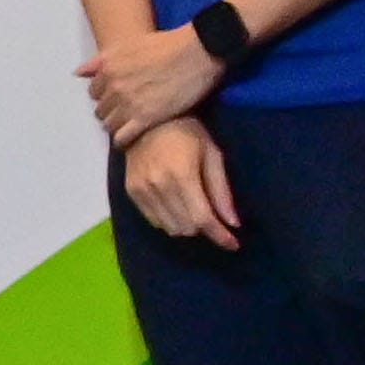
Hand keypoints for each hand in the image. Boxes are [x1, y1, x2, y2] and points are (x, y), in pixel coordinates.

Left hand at [89, 23, 229, 142]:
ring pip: (109, 124)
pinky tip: (129, 139)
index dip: (105, 96)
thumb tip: (78, 73)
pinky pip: (122, 136)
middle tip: (124, 113)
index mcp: (107, 69)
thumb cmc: (166, 44)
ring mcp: (128, 103)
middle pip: (101, 109)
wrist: (197, 51)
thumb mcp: (126, 46)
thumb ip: (100, 60)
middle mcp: (113, 87)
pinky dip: (123, 139)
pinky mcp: (146, 117)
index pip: (94, 92)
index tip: (116, 99)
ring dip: (116, 126)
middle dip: (110, 112)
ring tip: (128, 126)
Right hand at [126, 111, 245, 249]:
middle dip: (205, 229)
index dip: (220, 236)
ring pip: (169, 227)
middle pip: (186, 227)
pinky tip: (177, 207)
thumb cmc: (187, 131)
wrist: (146, 119)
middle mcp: (159, 186)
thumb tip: (233, 223)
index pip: (203, 218)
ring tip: (196, 213)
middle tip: (215, 220)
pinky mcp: (131, 191)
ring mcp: (141, 190)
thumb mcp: (212, 154)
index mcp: (182, 175)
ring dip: (187, 226)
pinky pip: (153, 220)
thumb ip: (221, 190)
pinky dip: (169, 221)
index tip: (234, 245)